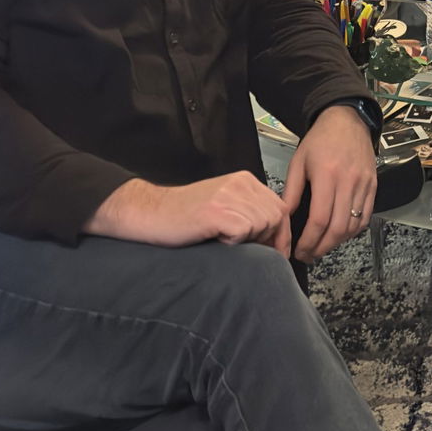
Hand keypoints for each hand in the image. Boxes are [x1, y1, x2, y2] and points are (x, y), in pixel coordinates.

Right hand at [86, 173, 290, 254]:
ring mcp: (227, 196)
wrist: (150, 212)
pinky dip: (234, 241)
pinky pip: (244, 231)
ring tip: (225, 239)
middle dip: (270, 239)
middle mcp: (239, 184)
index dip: (281, 232)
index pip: (280, 207)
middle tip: (252, 250)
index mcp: (245, 181)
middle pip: (276, 217)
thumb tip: (274, 236)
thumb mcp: (224, 204)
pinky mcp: (215, 211)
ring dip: (249, 239)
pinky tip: (217, 238)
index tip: (278, 250)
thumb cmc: (183, 214)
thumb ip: (248, 211)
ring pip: (262, 224)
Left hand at [282, 103, 378, 260]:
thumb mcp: (298, 162)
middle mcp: (349, 182)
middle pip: (338, 228)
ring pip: (353, 225)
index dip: (309, 241)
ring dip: (337, 242)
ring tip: (322, 247)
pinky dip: (353, 231)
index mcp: (327, 176)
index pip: (320, 219)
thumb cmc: (319, 140)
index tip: (299, 251)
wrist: (347, 121)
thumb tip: (284, 219)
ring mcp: (364, 185)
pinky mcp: (373, 186)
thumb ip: (291, 192)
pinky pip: (366, 216)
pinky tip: (340, 234)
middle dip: (322, 247)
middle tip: (309, 255)